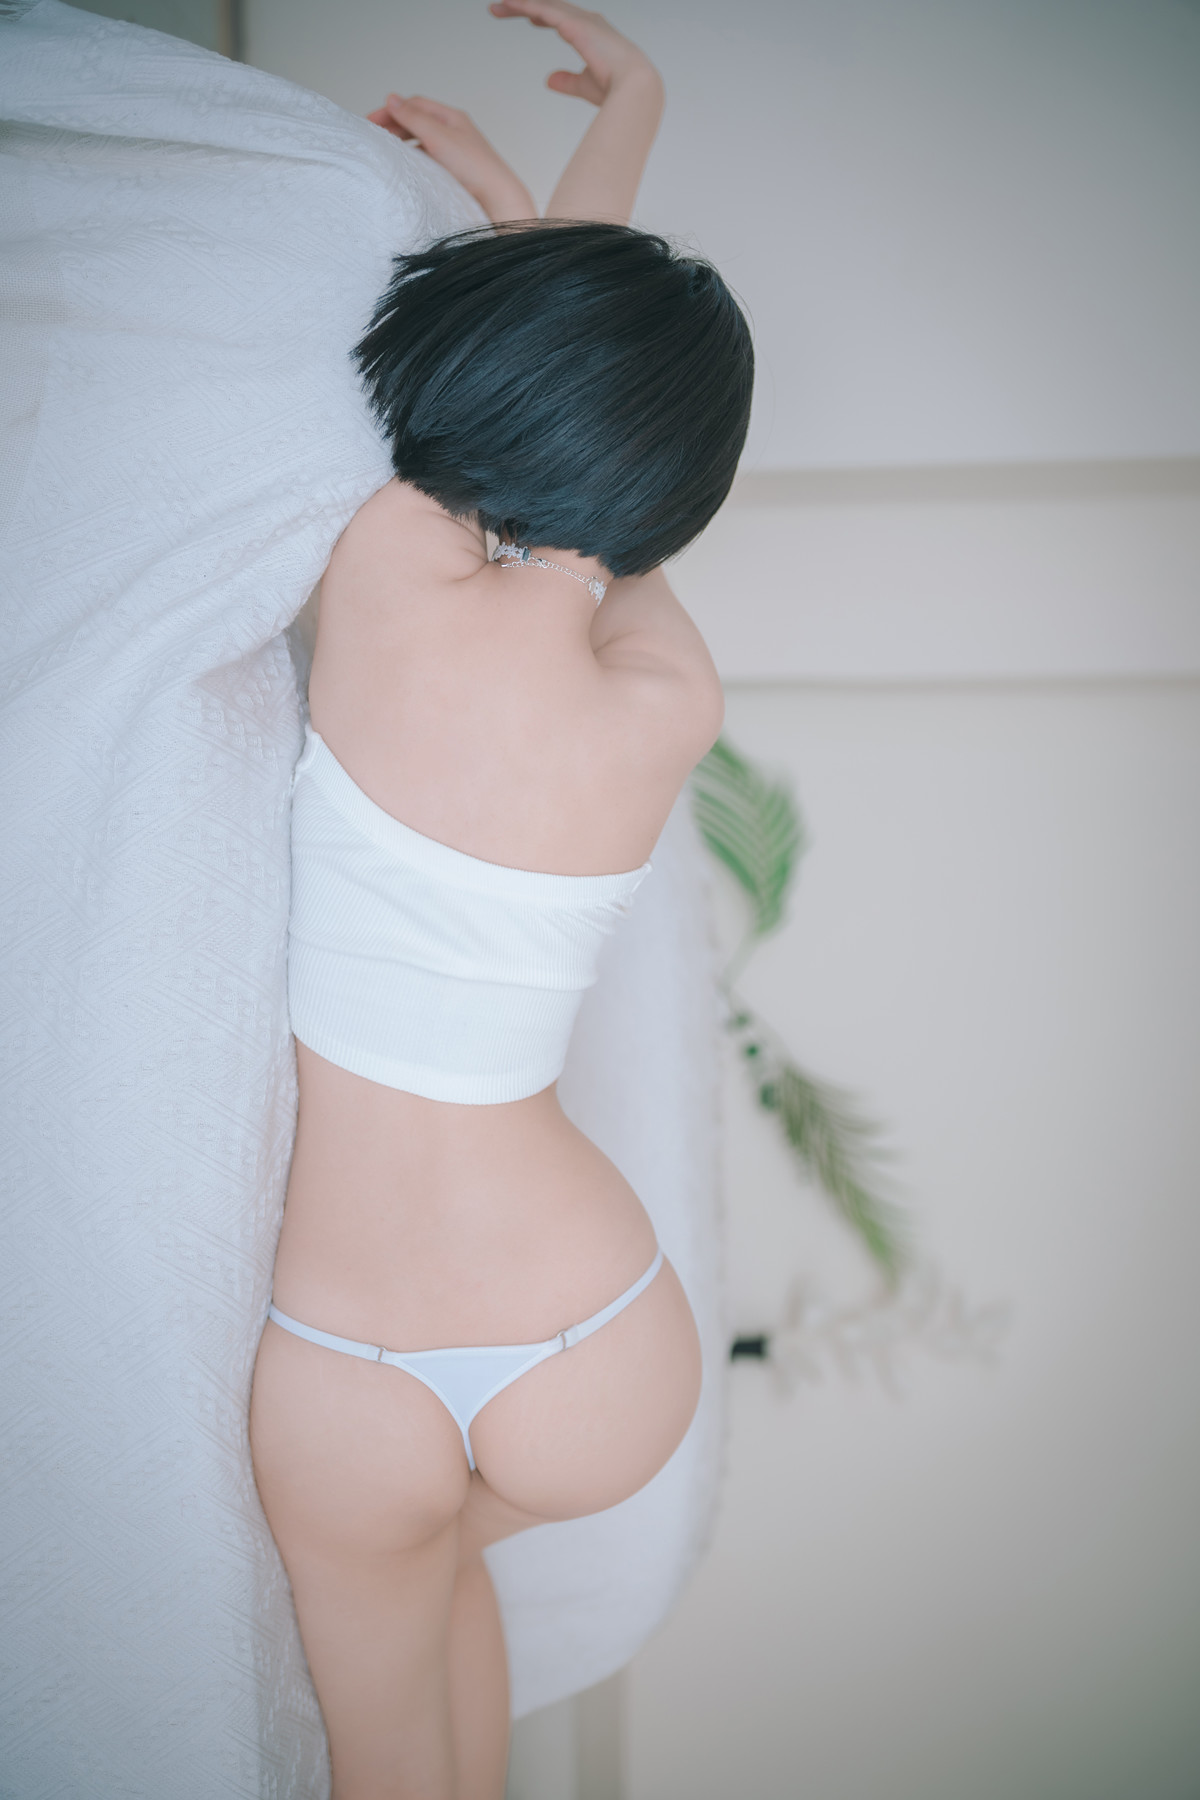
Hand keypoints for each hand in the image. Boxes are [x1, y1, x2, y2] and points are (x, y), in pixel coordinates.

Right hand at [367, 94, 536, 223]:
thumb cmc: (475, 168)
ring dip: (403, 141)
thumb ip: (413, 118)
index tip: (371, 121)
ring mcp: (454, 152)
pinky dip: (413, 158)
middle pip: (417, 121)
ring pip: (421, 140)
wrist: (498, 199)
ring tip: (387, 150)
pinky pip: (428, 159)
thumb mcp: (439, 137)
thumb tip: (391, 98)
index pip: (415, 105)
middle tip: (374, 135)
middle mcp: (454, 132)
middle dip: (394, 125)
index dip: (391, 109)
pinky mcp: (454, 172)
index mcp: (452, 118)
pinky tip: (407, 167)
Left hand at [488, 0, 661, 107]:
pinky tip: (508, 3)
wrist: (636, 89)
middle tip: (501, 8)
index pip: (561, 19)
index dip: (542, 16)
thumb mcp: (586, 86)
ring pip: (543, 4)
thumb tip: (549, 81)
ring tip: (498, 5)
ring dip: (519, 3)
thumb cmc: (618, 92)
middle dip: (525, 6)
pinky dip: (523, 5)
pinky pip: (542, 9)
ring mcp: (580, 19)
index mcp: (592, 32)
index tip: (527, 17)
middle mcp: (587, 20)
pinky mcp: (572, 24)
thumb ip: (568, 81)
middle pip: (549, 7)